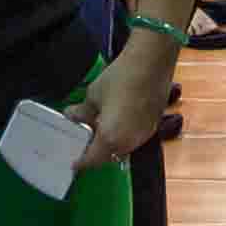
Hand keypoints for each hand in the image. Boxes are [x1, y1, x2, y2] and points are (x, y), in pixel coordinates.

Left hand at [78, 31, 178, 167]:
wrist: (152, 63)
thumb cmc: (120, 78)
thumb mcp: (94, 95)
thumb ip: (82, 112)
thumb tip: (72, 116)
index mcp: (111, 139)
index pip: (92, 160)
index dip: (81, 162)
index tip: (73, 163)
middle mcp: (129, 143)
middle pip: (109, 158)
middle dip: (96, 154)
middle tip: (84, 145)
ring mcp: (143, 135)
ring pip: (123, 149)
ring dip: (110, 145)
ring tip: (99, 132)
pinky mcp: (153, 126)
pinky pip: (134, 139)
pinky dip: (123, 136)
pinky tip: (117, 122)